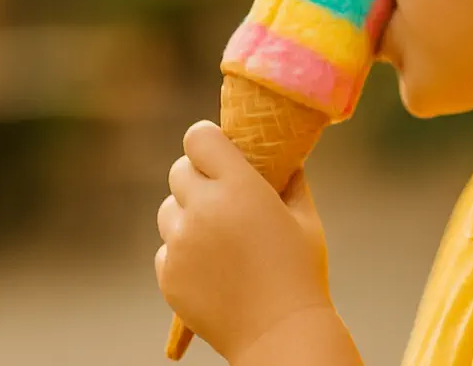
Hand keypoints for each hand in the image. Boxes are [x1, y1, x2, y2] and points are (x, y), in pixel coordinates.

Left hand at [155, 121, 332, 359]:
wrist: (279, 334)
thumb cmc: (300, 272)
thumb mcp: (305, 218)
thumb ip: (291, 181)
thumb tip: (284, 159)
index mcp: (238, 186)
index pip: (198, 138)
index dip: (208, 142)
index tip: (220, 153)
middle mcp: (202, 209)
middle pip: (179, 170)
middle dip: (198, 177)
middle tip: (221, 195)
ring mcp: (181, 244)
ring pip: (168, 210)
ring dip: (187, 214)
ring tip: (218, 236)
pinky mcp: (168, 274)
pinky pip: (167, 248)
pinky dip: (184, 252)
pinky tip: (213, 267)